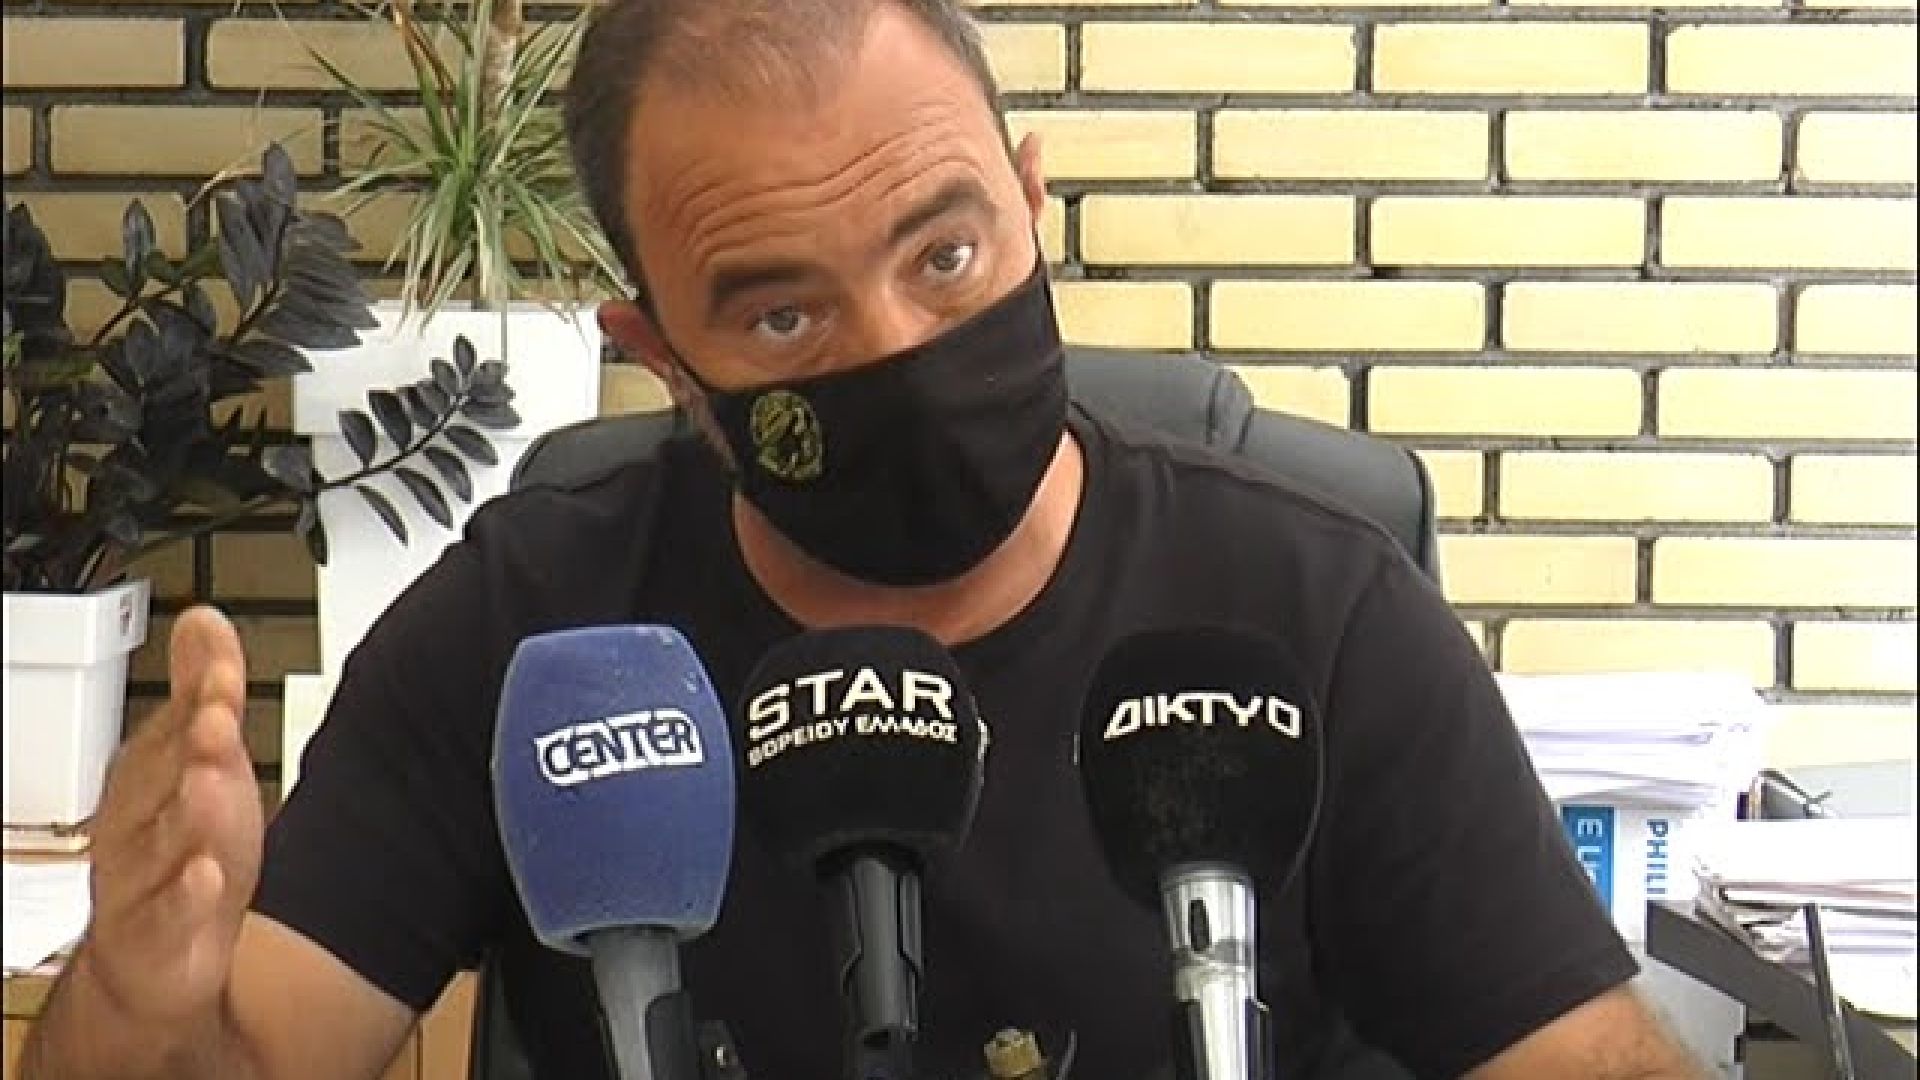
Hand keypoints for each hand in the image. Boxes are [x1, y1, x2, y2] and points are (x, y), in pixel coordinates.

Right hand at [80, 606, 260, 1028]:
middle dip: (188, 744)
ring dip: (187, 811)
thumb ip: (203, 692)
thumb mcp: (201, 762)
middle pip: (160, 779)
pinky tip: (205, 875)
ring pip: (161, 841)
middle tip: (217, 714)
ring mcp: (141, 879)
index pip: (173, 725)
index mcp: (147, 775)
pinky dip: (185, 895)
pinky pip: (166, 913)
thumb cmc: (184, 846)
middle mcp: (136, 822)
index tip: (225, 671)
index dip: (202, 696)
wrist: (156, 957)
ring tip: (210, 782)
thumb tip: (204, 620)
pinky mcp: (154, 934)